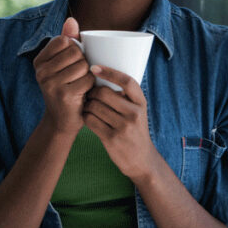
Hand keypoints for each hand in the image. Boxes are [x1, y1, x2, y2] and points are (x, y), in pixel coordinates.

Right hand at [33, 17, 93, 135]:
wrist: (62, 121)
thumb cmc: (67, 88)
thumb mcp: (65, 64)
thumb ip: (68, 41)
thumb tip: (71, 19)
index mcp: (39, 60)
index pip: (64, 40)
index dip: (75, 48)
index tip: (72, 62)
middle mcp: (40, 71)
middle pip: (75, 52)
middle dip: (83, 62)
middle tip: (79, 76)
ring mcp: (50, 83)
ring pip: (83, 65)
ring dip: (88, 75)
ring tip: (80, 84)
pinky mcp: (62, 94)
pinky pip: (87, 79)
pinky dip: (91, 85)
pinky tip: (83, 93)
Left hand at [82, 65, 160, 183]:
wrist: (142, 160)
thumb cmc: (135, 131)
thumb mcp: (138, 112)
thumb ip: (125, 97)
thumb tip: (101, 76)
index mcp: (141, 103)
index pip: (127, 81)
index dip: (109, 72)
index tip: (94, 67)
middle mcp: (134, 113)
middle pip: (104, 93)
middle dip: (92, 92)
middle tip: (89, 95)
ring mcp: (123, 127)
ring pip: (94, 106)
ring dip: (87, 105)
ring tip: (88, 107)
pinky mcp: (112, 138)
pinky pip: (90, 121)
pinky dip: (85, 117)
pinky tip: (88, 118)